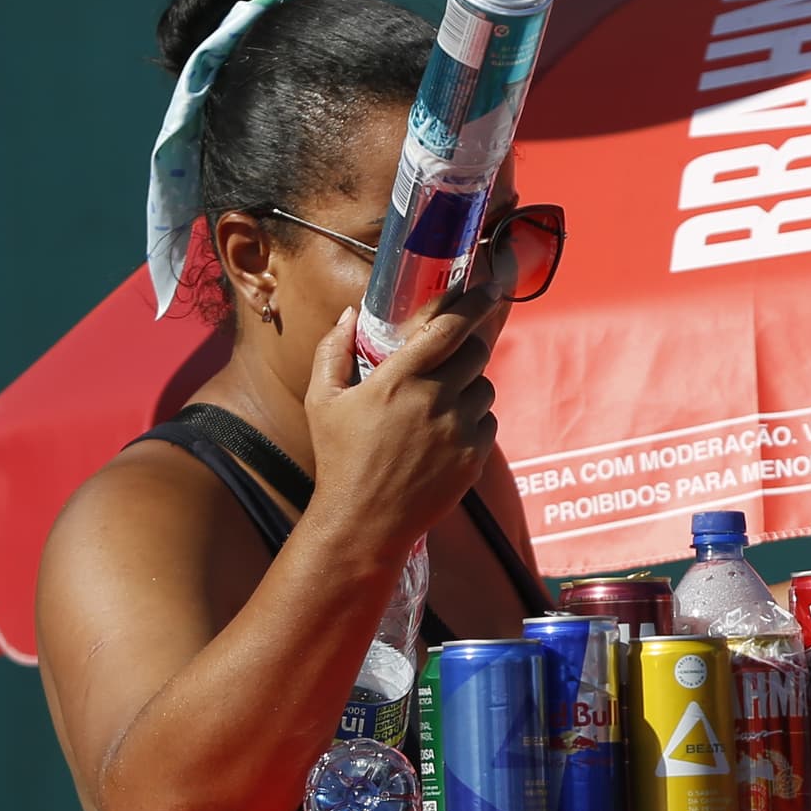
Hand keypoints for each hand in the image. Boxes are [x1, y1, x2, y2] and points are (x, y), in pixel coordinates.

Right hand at [301, 279, 505, 559]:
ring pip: (484, 389)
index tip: (489, 288)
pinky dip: (473, 421)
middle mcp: (435, 401)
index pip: (449, 327)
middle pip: (476, 353)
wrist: (364, 522)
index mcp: (399, 380)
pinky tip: (446, 433)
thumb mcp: (321, 400)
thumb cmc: (339, 458)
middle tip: (452, 354)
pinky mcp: (474, 458)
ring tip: (441, 402)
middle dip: (468, 346)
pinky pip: (487, 423)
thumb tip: (351, 313)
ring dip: (470, 386)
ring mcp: (459, 431)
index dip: (474, 302)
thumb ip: (333, 350)